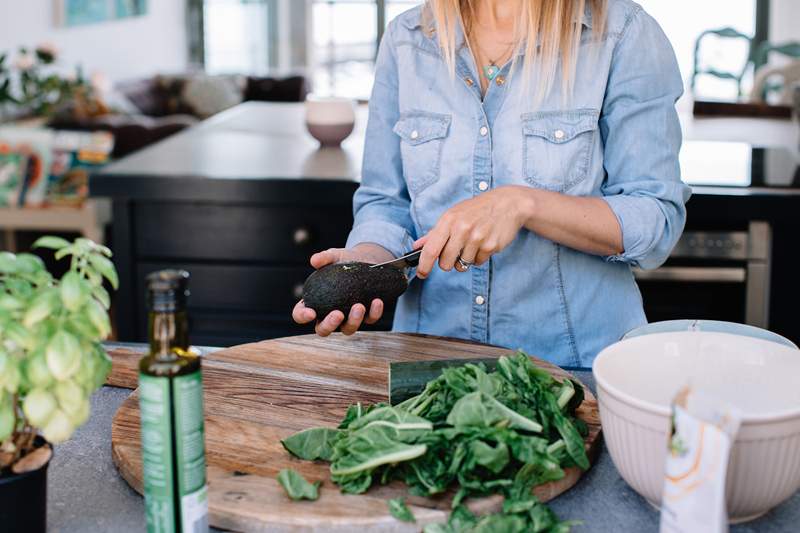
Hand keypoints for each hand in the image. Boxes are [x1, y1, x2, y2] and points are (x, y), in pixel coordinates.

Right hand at [292, 244, 392, 335]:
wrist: (366, 260)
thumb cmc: (343, 260)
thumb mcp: (334, 256)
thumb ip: (324, 257)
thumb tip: (315, 260)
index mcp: (314, 302)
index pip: (300, 314)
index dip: (302, 316)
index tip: (311, 313)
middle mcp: (329, 314)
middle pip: (322, 330)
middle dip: (329, 325)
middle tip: (338, 314)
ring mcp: (348, 318)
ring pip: (347, 329)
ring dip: (353, 321)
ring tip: (359, 306)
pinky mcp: (366, 316)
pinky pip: (369, 320)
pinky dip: (374, 313)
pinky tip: (377, 301)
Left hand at [415, 186, 532, 277]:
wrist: (508, 204)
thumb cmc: (477, 209)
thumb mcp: (453, 215)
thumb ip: (435, 233)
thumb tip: (417, 246)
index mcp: (449, 220)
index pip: (431, 249)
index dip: (424, 265)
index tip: (421, 274)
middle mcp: (462, 229)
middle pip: (445, 263)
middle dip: (448, 263)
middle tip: (454, 252)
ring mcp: (477, 238)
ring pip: (462, 265)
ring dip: (465, 259)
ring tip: (472, 243)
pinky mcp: (490, 246)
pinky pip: (477, 263)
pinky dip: (478, 257)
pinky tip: (483, 243)